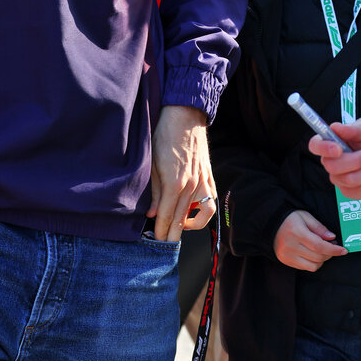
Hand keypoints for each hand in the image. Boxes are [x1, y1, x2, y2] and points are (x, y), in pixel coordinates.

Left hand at [148, 105, 215, 241]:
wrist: (184, 114)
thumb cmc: (163, 135)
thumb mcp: (151, 163)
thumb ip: (153, 191)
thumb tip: (150, 214)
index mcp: (174, 184)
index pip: (165, 217)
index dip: (159, 232)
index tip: (154, 244)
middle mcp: (192, 186)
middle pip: (182, 221)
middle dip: (172, 236)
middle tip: (164, 246)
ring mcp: (203, 181)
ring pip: (202, 214)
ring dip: (191, 226)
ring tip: (178, 227)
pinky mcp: (208, 174)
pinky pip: (210, 200)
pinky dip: (202, 210)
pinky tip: (191, 210)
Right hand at [274, 210, 345, 270]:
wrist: (269, 224)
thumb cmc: (289, 218)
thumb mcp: (305, 216)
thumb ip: (319, 227)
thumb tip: (332, 238)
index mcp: (297, 232)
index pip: (319, 246)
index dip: (334, 250)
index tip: (344, 250)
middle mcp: (291, 246)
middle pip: (318, 257)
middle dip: (330, 253)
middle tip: (333, 246)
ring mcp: (287, 255)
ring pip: (313, 265)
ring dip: (322, 260)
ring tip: (322, 250)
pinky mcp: (286, 261)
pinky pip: (305, 267)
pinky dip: (313, 263)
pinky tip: (313, 254)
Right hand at [308, 118, 360, 198]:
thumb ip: (352, 129)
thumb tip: (334, 127)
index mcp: (332, 143)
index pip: (315, 146)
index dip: (323, 148)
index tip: (338, 149)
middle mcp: (332, 161)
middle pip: (331, 166)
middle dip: (355, 161)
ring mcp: (341, 178)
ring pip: (346, 180)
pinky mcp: (352, 191)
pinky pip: (357, 192)